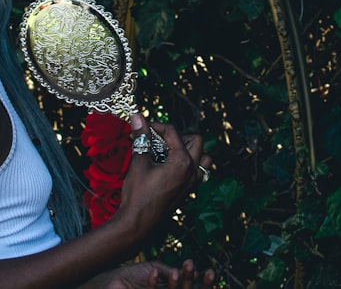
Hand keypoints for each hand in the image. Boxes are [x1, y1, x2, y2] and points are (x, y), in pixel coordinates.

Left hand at [94, 259, 216, 288]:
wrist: (110, 283)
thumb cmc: (132, 277)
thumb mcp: (156, 271)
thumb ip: (171, 273)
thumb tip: (195, 273)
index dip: (203, 284)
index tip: (210, 272)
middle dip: (189, 280)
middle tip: (196, 267)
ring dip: (176, 284)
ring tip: (177, 270)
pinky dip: (153, 284)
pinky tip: (153, 272)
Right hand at [113, 114, 213, 236]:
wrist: (138, 223)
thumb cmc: (138, 194)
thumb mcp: (139, 162)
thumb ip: (141, 138)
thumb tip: (137, 117)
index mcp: (182, 162)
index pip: (173, 132)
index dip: (156, 126)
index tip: (143, 128)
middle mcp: (192, 171)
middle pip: (196, 140)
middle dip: (177, 136)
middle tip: (158, 140)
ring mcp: (192, 182)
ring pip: (203, 157)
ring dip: (190, 150)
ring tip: (169, 152)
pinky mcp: (189, 190)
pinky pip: (199, 171)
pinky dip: (190, 164)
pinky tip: (170, 166)